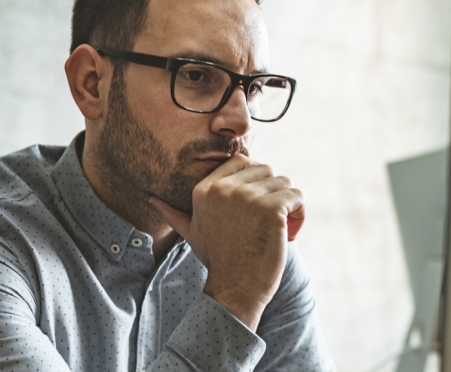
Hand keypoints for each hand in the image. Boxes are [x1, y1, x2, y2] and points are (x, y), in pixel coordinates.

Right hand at [149, 154, 304, 329]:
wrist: (234, 290)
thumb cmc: (217, 260)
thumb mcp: (191, 232)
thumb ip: (173, 213)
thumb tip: (151, 198)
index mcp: (205, 189)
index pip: (242, 161)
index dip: (255, 180)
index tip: (256, 206)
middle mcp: (224, 189)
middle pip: (266, 169)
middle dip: (273, 191)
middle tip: (270, 220)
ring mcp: (248, 198)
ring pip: (284, 182)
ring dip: (288, 203)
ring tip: (280, 227)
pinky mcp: (270, 210)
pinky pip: (296, 196)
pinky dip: (299, 212)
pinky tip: (289, 231)